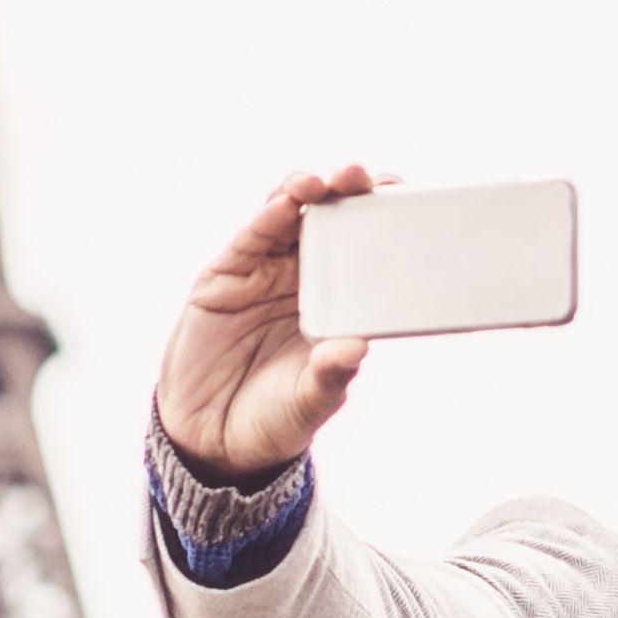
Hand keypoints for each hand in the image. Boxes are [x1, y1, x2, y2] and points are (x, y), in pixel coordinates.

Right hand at [155, 166, 377, 478]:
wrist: (212, 439)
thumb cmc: (273, 416)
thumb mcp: (309, 401)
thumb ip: (331, 376)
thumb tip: (355, 349)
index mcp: (339, 302)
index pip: (368, 249)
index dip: (384, 220)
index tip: (405, 200)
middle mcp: (305, 278)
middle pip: (333, 219)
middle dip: (351, 192)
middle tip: (366, 179)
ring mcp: (266, 272)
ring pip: (290, 216)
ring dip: (308, 192)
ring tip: (323, 183)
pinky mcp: (227, 275)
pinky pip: (250, 238)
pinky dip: (267, 216)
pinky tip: (285, 203)